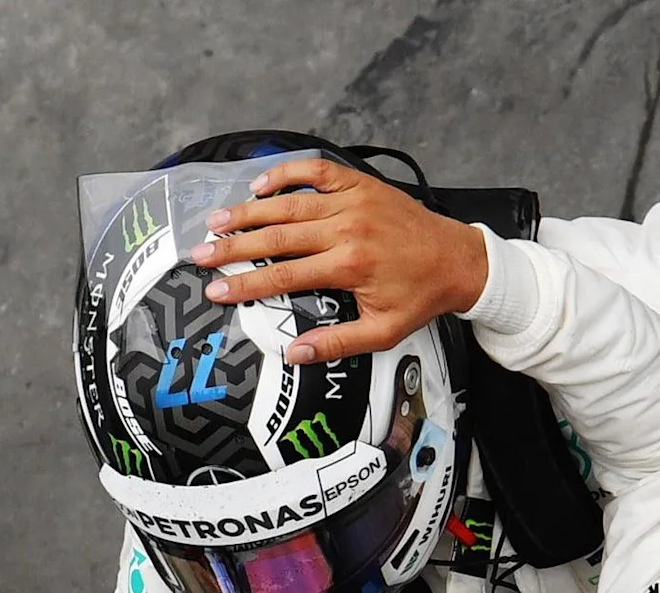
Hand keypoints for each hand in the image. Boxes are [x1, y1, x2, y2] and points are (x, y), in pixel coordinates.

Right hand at [191, 156, 491, 362]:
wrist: (459, 260)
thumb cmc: (420, 298)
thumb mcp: (383, 332)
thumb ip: (337, 343)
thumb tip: (293, 353)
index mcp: (350, 265)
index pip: (284, 276)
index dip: (245, 283)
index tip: (215, 290)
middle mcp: (347, 228)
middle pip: (277, 236)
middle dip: (234, 246)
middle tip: (199, 253)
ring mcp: (353, 201)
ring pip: (290, 202)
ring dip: (249, 210)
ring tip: (216, 220)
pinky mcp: (361, 184)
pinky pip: (317, 171)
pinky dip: (287, 173)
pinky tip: (260, 184)